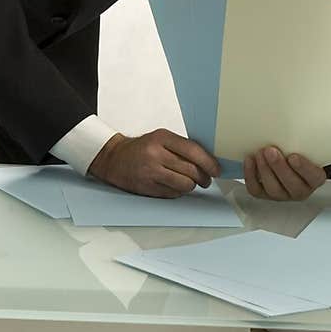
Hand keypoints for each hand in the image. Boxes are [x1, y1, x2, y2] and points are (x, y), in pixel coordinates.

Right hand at [88, 130, 219, 196]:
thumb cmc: (142, 148)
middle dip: (204, 178)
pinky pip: (173, 194)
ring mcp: (150, 172)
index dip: (209, 163)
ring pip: (185, 185)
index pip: (193, 151)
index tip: (216, 170)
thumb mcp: (161, 139)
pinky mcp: (147, 187)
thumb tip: (209, 161)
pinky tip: (175, 186)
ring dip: (192, 186)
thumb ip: (182, 147)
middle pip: (191, 170)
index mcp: (162, 138)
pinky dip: (178, 192)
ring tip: (191, 183)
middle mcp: (156, 154)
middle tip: (206, 180)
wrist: (114, 158)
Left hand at [243, 148, 326, 200]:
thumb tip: (296, 121)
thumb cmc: (299, 151)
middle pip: (292, 185)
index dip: (304, 168)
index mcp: (315, 178)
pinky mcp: (265, 194)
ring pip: (273, 189)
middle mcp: (300, 190)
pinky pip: (256, 189)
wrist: (286, 158)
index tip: (293, 156)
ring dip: (265, 170)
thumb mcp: (306, 145)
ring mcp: (282, 194)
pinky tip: (250, 160)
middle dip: (279, 167)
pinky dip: (251, 175)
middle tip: (271, 150)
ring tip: (260, 152)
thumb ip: (304, 140)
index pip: (314, 177)